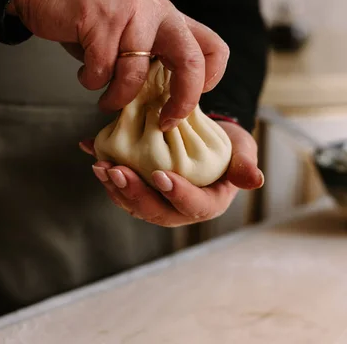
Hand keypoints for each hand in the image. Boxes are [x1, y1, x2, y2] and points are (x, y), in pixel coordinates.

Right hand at [8, 0, 228, 130]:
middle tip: (165, 121)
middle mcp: (159, 12)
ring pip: (136, 74)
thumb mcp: (133, 37)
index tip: (187, 101)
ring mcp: (132, 13)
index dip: (210, 80)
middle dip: (182, 100)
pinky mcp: (101, 18)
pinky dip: (91, 81)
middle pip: (191, 62)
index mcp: (172, 20)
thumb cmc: (92, 21)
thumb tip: (166, 105)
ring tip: (105, 101)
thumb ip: (153, 61)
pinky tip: (85, 74)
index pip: (214, 48)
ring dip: (117, 98)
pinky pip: (101, 69)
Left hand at [79, 122, 263, 226]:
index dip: (177, 194)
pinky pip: (122, 187)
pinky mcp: (142, 189)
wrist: (208, 137)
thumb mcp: (243, 150)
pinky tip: (91, 151)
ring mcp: (159, 202)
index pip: (193, 206)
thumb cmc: (229, 146)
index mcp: (207, 204)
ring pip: (134, 203)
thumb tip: (255, 180)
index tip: (161, 175)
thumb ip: (244, 165)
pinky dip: (107, 172)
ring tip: (101, 166)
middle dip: (134, 193)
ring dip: (115, 187)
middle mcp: (180, 209)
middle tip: (117, 172)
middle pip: (155, 210)